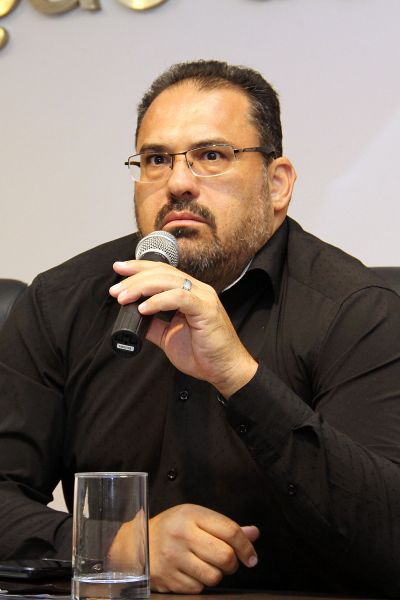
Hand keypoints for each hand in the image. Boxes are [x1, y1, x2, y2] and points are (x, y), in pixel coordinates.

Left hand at [110, 260, 257, 397]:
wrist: (225, 370)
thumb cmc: (203, 354)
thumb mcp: (169, 337)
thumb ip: (154, 326)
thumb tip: (133, 320)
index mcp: (190, 293)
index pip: (162, 271)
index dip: (139, 268)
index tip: (119, 269)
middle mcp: (197, 290)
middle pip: (162, 272)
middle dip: (135, 277)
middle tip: (116, 290)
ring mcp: (203, 297)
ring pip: (168, 281)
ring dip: (142, 288)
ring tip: (123, 298)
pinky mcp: (206, 309)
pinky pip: (179, 297)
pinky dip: (158, 301)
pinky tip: (143, 308)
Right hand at [149, 504, 259, 592]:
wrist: (137, 543)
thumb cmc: (173, 527)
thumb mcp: (196, 517)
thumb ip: (225, 526)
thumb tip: (253, 533)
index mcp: (191, 515)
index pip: (230, 531)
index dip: (246, 546)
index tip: (251, 557)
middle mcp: (181, 535)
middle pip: (225, 556)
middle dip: (232, 563)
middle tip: (227, 561)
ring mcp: (172, 558)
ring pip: (214, 576)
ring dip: (216, 574)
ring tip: (206, 565)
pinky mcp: (167, 578)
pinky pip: (198, 589)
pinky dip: (200, 584)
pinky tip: (191, 572)